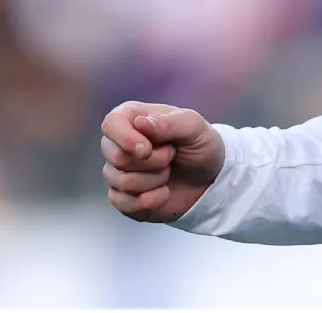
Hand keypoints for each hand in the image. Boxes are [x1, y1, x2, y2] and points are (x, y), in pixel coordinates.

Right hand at [100, 100, 225, 222]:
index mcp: (131, 117)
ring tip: (168, 171)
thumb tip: (140, 123)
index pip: (111, 124)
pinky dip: (151, 201)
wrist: (209, 179)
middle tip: (171, 156)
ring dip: (155, 180)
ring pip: (123, 182)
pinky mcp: (122, 198)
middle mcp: (118, 144)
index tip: (147, 149)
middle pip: (117, 157)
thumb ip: (168, 123)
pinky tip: (164, 193)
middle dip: (153, 162)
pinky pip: (123, 204)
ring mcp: (117, 172)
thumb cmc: (199, 145)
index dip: (127, 139)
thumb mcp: (194, 127)